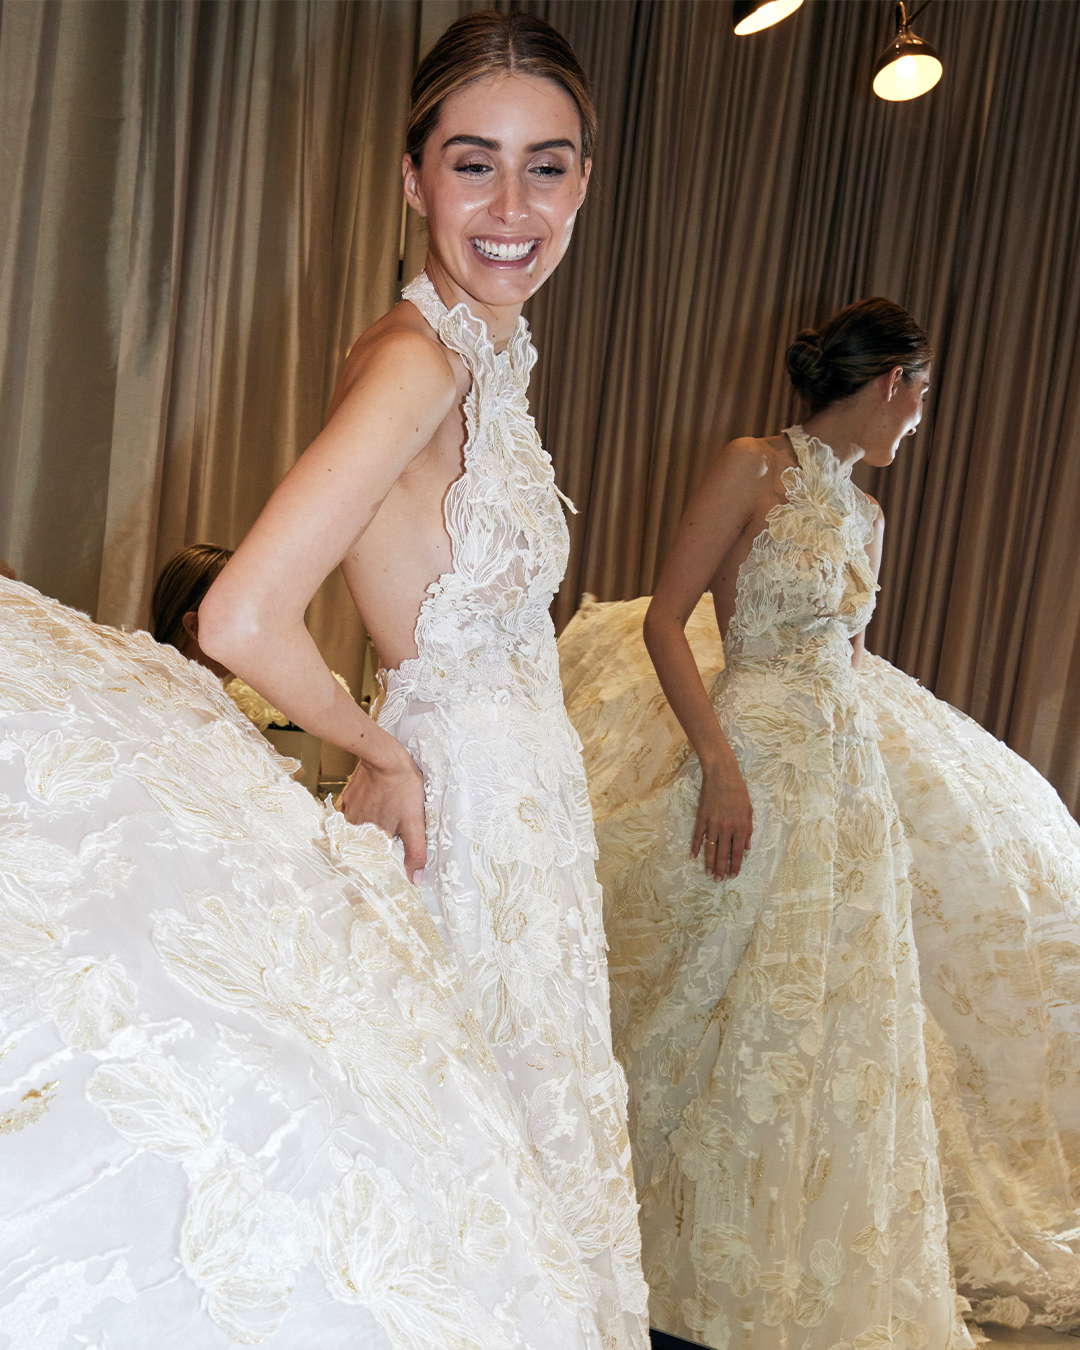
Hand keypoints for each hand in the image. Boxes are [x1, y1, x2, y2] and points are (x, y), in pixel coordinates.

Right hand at [340, 748, 427, 883]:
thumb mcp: (415, 822)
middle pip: (370, 841)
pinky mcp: (348, 798)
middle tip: (396, 822)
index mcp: (371, 839)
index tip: (397, 847)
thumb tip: (415, 880)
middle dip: (383, 837)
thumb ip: (415, 852)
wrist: (385, 757)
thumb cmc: (403, 788)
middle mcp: (356, 829)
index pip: (378, 857)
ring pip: (364, 826)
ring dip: (375, 822)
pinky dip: (367, 810)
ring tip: (389, 810)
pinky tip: (379, 800)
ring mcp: (350, 813)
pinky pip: (357, 811)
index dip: (389, 855)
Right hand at [692, 758, 752, 880]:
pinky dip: (696, 846)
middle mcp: (726, 828)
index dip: (735, 865)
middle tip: (717, 880)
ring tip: (708, 874)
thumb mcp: (748, 810)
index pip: (737, 852)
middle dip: (720, 869)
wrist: (722, 774)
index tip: (733, 875)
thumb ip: (748, 830)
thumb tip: (746, 848)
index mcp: (740, 827)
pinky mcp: (702, 817)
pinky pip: (698, 836)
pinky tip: (694, 856)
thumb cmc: (738, 791)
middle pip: (722, 853)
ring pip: (710, 848)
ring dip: (709, 862)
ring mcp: (712, 823)